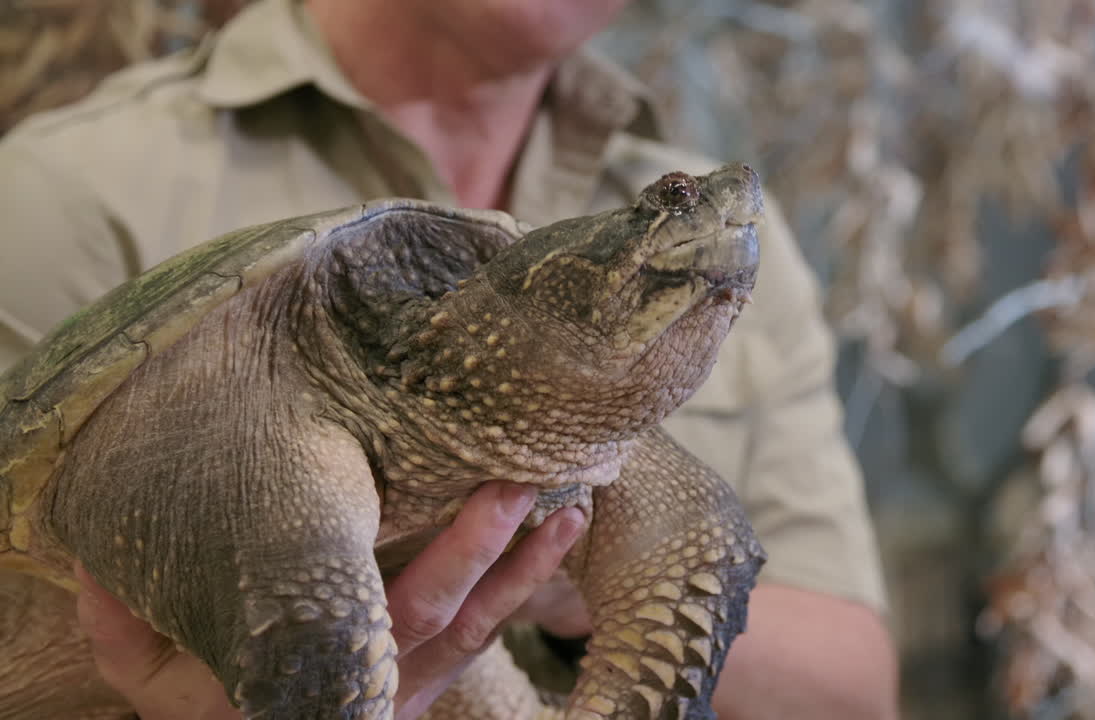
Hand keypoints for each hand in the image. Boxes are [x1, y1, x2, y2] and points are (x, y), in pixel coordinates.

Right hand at [75, 481, 585, 719]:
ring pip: (475, 629)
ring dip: (524, 567)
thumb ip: (128, 624)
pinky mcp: (427, 683)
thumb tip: (100, 562)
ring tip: (569, 505)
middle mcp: (366, 687)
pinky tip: (561, 533)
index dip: (436, 562)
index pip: (375, 619)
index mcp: (309, 676)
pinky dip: (524, 586)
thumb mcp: (149, 672)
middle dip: (482, 547)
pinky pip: (484, 637)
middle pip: (435, 617)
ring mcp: (405, 689)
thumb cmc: (202, 705)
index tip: (470, 498)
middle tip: (522, 482)